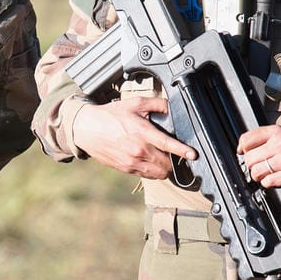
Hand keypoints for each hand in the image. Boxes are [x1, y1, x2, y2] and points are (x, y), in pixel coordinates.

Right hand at [73, 97, 196, 179]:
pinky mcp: (126, 169)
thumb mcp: (134, 103)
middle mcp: (138, 150)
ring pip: (158, 173)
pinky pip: (147, 176)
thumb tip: (170, 106)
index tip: (193, 154)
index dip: (182, 150)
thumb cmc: (110, 115)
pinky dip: (154, 171)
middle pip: (166, 163)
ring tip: (166, 160)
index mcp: (142, 132)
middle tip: (178, 154)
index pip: (167, 144)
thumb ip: (156, 104)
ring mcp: (132, 162)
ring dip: (165, 168)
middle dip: (175, 160)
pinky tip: (153, 162)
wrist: (87, 129)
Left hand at [236, 125, 280, 192]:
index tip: (245, 155)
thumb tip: (240, 151)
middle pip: (249, 158)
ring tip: (268, 175)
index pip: (246, 140)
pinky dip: (268, 184)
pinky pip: (268, 181)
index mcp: (276, 132)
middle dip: (252, 167)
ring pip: (256, 171)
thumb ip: (263, 141)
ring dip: (259, 177)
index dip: (242, 150)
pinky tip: (275, 180)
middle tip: (262, 168)